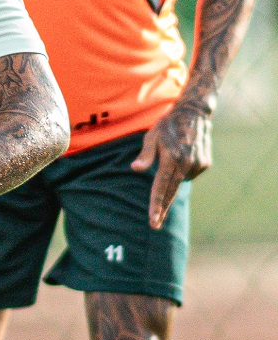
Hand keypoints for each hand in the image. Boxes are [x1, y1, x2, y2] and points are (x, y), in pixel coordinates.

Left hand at [132, 106, 212, 228]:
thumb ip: (145, 155)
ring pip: (179, 181)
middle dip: (162, 209)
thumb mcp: (151, 136)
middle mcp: (187, 163)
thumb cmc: (167, 125)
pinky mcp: (205, 163)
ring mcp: (198, 164)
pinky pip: (188, 174)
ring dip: (171, 178)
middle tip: (154, 226)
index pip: (161, 187)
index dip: (156, 205)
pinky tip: (181, 155)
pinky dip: (181, 170)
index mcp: (172, 158)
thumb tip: (135, 169)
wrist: (194, 113)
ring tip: (171, 155)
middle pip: (171, 192)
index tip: (153, 221)